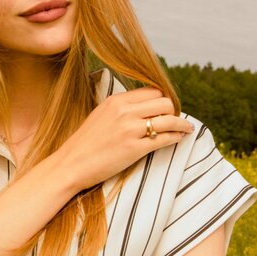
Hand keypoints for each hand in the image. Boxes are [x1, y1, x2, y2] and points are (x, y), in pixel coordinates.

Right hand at [58, 87, 193, 191]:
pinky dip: (175, 137)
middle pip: (164, 102)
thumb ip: (121, 109)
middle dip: (173, 111)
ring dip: (181, 124)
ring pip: (169, 119)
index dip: (163, 99)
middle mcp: (124, 111)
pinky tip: (178, 139)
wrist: (70, 164)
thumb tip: (144, 108)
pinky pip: (164, 138)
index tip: (166, 109)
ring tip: (186, 129)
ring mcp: (130, 130)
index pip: (152, 91)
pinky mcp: (134, 148)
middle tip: (174, 120)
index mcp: (116, 100)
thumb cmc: (84, 143)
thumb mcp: (100, 115)